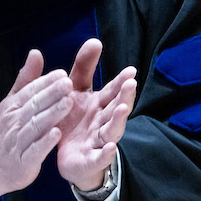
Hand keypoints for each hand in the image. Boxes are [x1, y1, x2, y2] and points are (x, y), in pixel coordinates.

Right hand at [0, 49, 70, 200]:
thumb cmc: (5, 132)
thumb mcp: (11, 104)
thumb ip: (26, 80)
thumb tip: (36, 53)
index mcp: (12, 106)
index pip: (30, 91)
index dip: (46, 82)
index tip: (63, 74)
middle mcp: (13, 122)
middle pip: (34, 106)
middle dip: (51, 94)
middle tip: (69, 84)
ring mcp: (17, 143)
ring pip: (35, 126)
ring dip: (51, 114)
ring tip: (68, 103)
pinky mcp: (23, 163)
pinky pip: (34, 151)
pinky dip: (44, 143)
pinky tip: (56, 134)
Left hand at [55, 38, 136, 190]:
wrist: (69, 157)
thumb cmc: (75, 120)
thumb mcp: (76, 91)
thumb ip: (84, 68)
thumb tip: (95, 40)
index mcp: (99, 104)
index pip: (112, 91)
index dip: (121, 81)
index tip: (131, 70)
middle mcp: (102, 121)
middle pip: (116, 108)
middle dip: (124, 96)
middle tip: (131, 84)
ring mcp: (98, 141)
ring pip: (111, 130)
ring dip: (118, 120)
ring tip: (123, 109)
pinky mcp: (91, 159)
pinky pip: (99, 157)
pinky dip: (105, 153)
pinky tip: (109, 147)